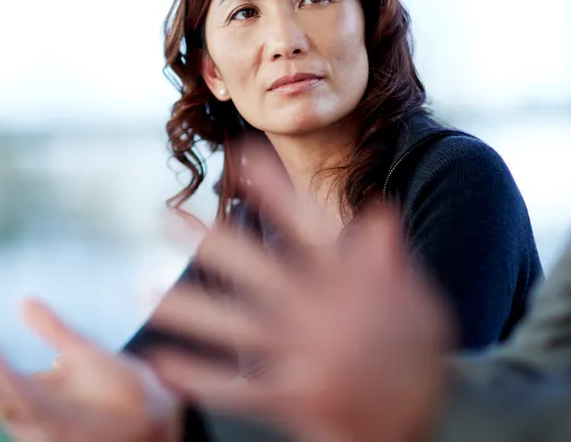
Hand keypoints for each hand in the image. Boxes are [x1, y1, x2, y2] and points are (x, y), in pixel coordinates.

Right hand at [0, 299, 181, 441]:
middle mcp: (19, 407)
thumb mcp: (80, 349)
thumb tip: (22, 301)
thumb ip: (51, 328)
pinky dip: (2, 373)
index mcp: (17, 390)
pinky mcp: (62, 421)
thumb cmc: (120, 390)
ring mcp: (37, 417)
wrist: (162, 414)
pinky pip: (25, 396)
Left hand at [144, 139, 454, 441]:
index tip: (240, 155)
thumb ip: (390, 260)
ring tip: (143, 294)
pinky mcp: (295, 397)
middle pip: (253, 268)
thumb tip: (380, 210)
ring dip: (187, 310)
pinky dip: (199, 378)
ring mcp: (305, 355)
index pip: (305, 224)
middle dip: (206, 240)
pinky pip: (236, 388)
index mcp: (349, 284)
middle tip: (162, 215)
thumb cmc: (420, 361)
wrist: (427, 425)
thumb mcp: (418, 302)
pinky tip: (162, 365)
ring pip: (233, 326)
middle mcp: (321, 313)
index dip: (272, 188)